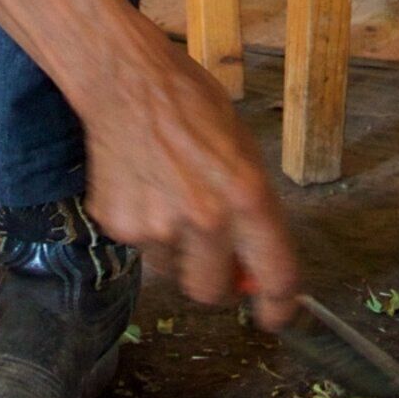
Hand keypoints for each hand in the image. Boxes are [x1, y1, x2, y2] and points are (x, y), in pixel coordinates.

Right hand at [62, 30, 301, 330]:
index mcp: (247, 197)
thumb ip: (252, 211)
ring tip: (169, 199)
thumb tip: (250, 267)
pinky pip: (141, 249)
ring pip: (172, 271)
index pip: (275, 275)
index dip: (279, 306)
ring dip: (177, 252)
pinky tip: (143, 188)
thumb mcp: (244, 151)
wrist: (126, 81)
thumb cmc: (194, 106)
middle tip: (214, 261)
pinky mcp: (118, 226)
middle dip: (217, 284)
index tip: (277, 316)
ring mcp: (157, 226)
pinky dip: (146, 231)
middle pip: (213, 292)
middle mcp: (204, 219)